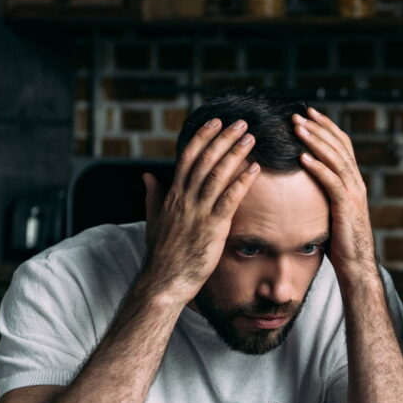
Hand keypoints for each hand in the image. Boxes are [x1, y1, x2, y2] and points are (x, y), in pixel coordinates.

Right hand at [141, 118, 259, 303]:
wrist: (165, 280)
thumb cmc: (162, 254)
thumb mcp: (153, 220)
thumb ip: (153, 196)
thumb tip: (147, 176)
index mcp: (172, 195)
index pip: (187, 157)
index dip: (203, 137)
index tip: (216, 122)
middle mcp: (184, 198)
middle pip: (205, 160)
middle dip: (223, 138)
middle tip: (241, 123)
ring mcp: (197, 212)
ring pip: (217, 174)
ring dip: (235, 153)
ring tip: (250, 138)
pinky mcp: (212, 227)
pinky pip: (229, 199)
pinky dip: (242, 181)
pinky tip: (255, 168)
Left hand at [292, 107, 375, 276]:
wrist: (356, 265)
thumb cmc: (341, 241)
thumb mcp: (332, 211)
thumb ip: (324, 193)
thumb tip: (304, 182)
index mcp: (354, 181)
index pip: (343, 145)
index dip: (327, 127)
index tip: (309, 113)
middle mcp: (356, 183)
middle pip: (339, 146)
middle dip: (318, 128)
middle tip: (298, 114)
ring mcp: (353, 194)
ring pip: (335, 159)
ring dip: (315, 141)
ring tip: (297, 128)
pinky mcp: (346, 207)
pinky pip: (331, 182)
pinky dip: (317, 167)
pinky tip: (302, 157)